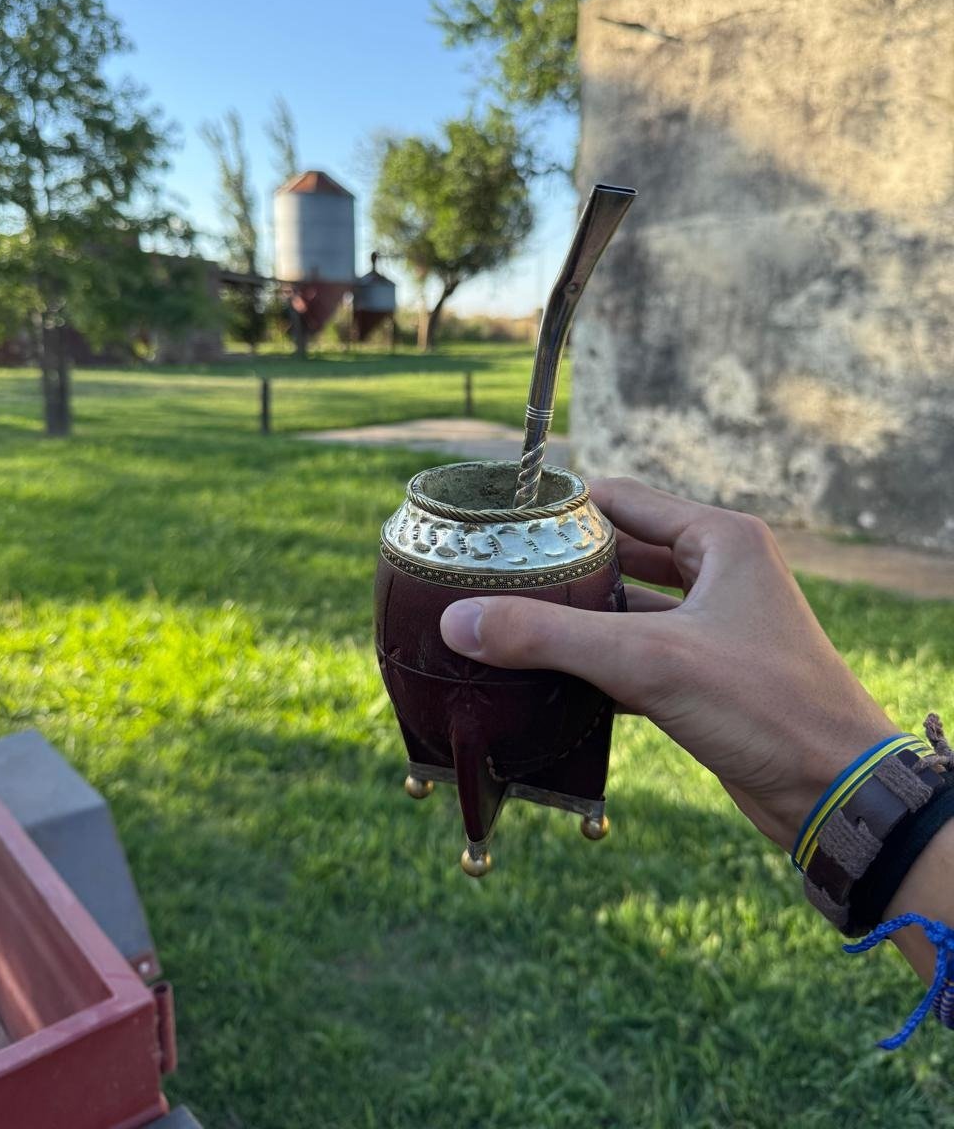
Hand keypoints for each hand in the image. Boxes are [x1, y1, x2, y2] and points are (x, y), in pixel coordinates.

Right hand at [440, 477, 895, 851]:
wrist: (837, 793)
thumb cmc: (765, 706)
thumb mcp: (648, 660)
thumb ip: (549, 636)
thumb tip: (458, 622)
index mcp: (720, 540)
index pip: (622, 501)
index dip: (561, 510)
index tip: (501, 525)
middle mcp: (721, 573)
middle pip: (621, 554)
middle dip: (562, 569)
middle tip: (493, 578)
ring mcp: (715, 627)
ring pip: (628, 610)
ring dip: (576, 621)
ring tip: (506, 626)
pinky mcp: (707, 676)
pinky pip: (639, 655)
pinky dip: (597, 664)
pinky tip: (547, 680)